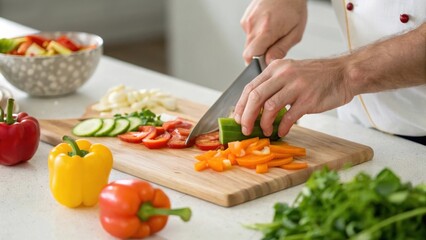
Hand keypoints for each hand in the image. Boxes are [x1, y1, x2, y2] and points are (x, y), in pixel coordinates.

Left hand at [233, 58, 353, 136]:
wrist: (344, 73)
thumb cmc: (317, 76)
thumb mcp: (290, 72)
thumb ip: (273, 85)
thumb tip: (254, 107)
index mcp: (276, 68)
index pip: (250, 87)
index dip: (241, 105)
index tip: (238, 119)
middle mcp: (283, 74)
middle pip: (255, 97)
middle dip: (246, 116)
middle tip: (245, 129)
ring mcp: (296, 86)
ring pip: (269, 107)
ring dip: (264, 123)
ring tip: (266, 131)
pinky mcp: (308, 99)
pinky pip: (289, 117)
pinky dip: (282, 127)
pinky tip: (282, 132)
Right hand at [241, 0, 306, 64]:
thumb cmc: (293, 7)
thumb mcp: (295, 32)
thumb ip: (281, 49)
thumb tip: (269, 62)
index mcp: (266, 30)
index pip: (250, 56)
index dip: (255, 64)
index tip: (263, 65)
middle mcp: (253, 25)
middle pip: (249, 51)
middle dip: (260, 53)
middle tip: (274, 45)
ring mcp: (247, 21)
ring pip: (249, 42)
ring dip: (259, 43)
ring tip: (272, 32)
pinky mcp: (245, 19)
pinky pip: (249, 34)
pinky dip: (257, 34)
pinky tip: (267, 26)